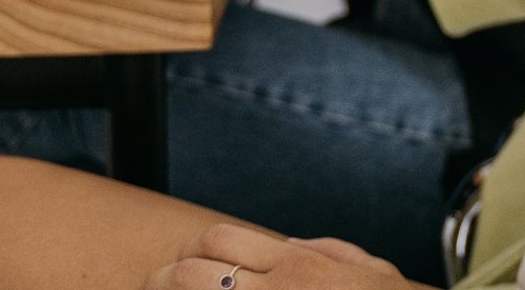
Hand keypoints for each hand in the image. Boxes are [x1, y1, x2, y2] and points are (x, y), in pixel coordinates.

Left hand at [144, 222, 422, 289]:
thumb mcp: (369, 270)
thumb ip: (328, 252)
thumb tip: (291, 243)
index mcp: (298, 264)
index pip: (220, 239)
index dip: (192, 249)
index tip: (182, 262)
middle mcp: (276, 289)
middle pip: (193, 269)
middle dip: (164, 278)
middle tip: (155, 286)